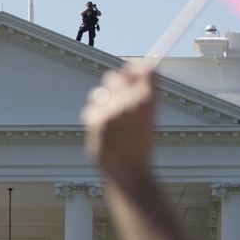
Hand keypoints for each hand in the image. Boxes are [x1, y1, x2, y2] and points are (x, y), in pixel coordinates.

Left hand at [81, 61, 156, 181]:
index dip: (135, 69)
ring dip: (102, 102)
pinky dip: (95, 118)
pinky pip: (91, 109)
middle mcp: (131, 100)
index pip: (143, 68)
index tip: (132, 73)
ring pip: (99, 92)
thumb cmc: (139, 146)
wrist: (129, 170)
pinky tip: (103, 131)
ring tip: (110, 119)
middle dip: (115, 84)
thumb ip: (143, 94)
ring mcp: (112, 109)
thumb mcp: (149, 119)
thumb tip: (137, 69)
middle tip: (117, 97)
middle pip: (115, 76)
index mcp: (149, 99)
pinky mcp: (97, 120)